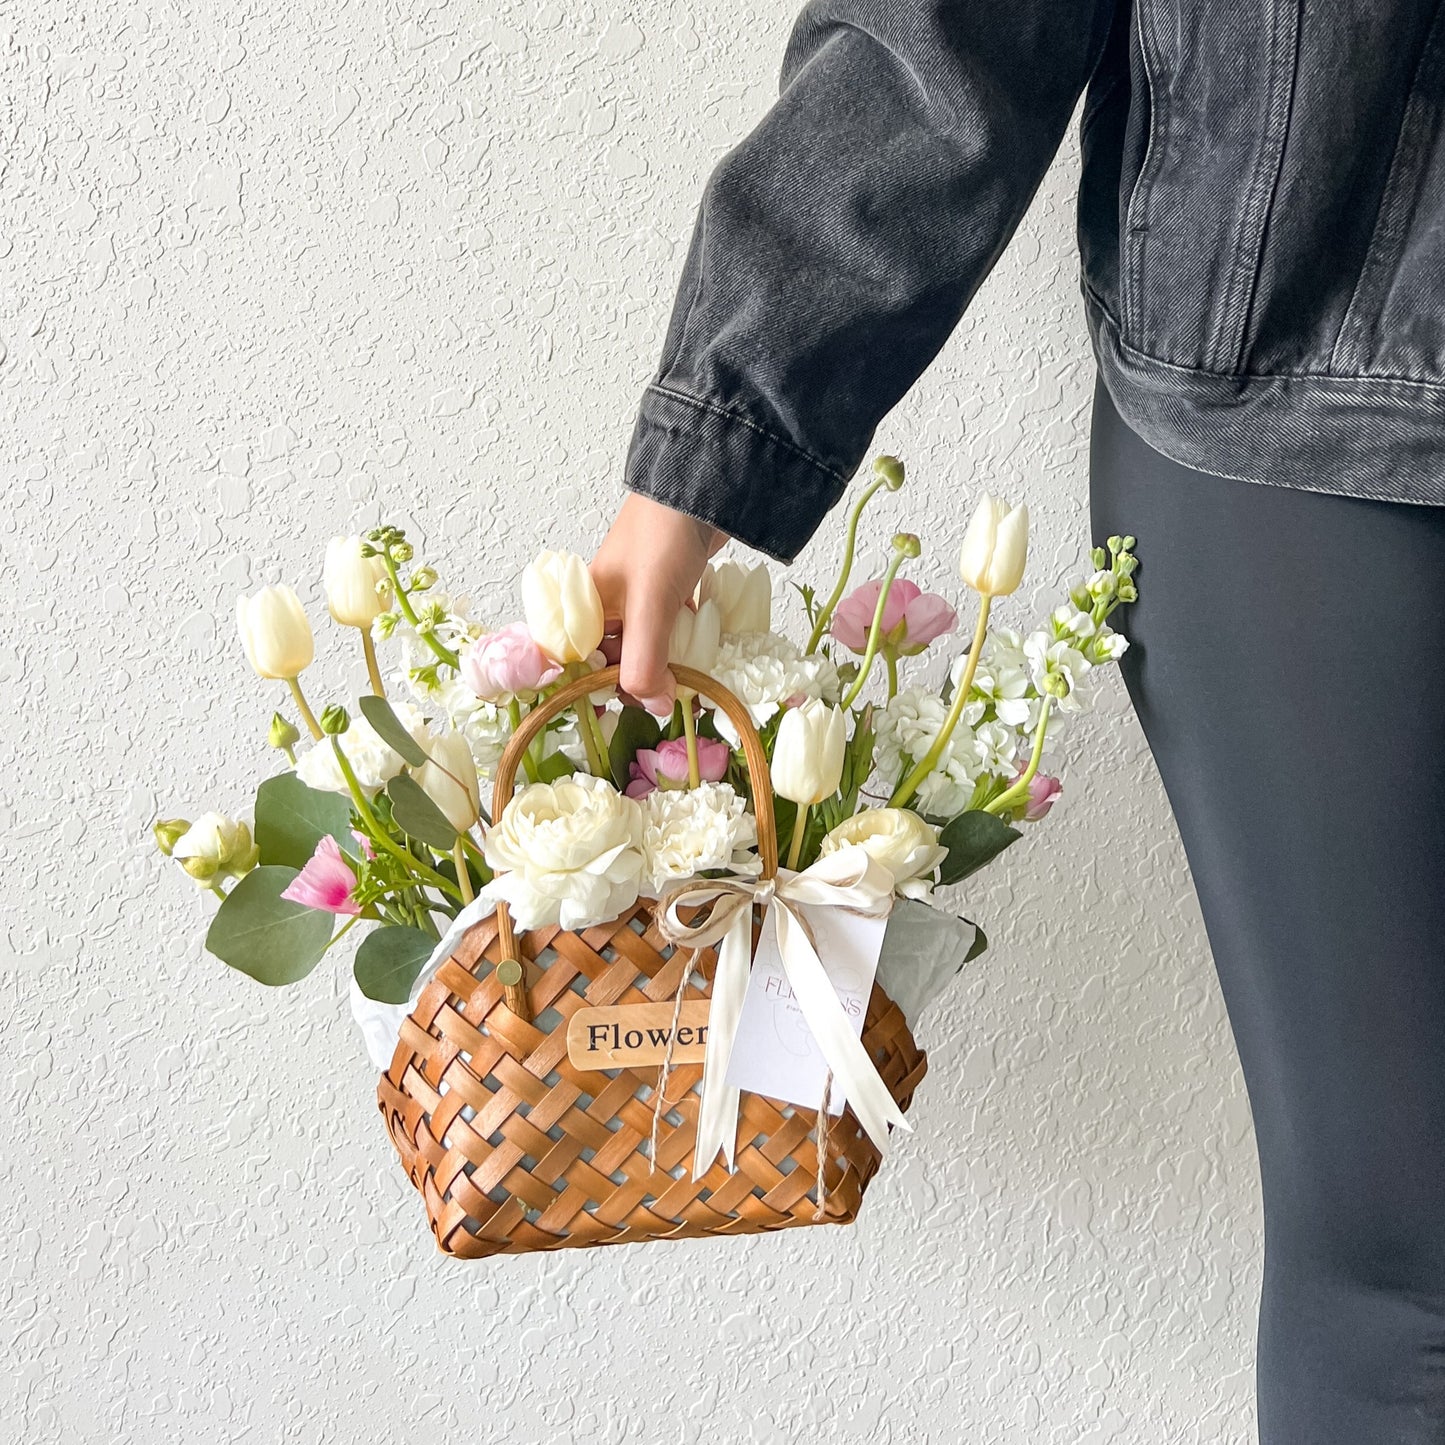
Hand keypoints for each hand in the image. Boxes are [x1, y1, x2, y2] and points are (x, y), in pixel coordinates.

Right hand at [590, 494, 723, 714]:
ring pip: (646, 648)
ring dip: (666, 668)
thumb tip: (655, 708)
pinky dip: (684, 648)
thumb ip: (645, 662)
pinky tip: (701, 659)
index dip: (598, 690)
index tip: (629, 710)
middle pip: (614, 661)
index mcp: (584, 606)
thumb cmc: (663, 537)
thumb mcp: (649, 606)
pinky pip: (670, 632)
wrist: (704, 485)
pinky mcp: (668, 591)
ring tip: (690, 685)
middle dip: (640, 683)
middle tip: (671, 700)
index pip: (578, 665)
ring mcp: (639, 597)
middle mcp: (606, 604)